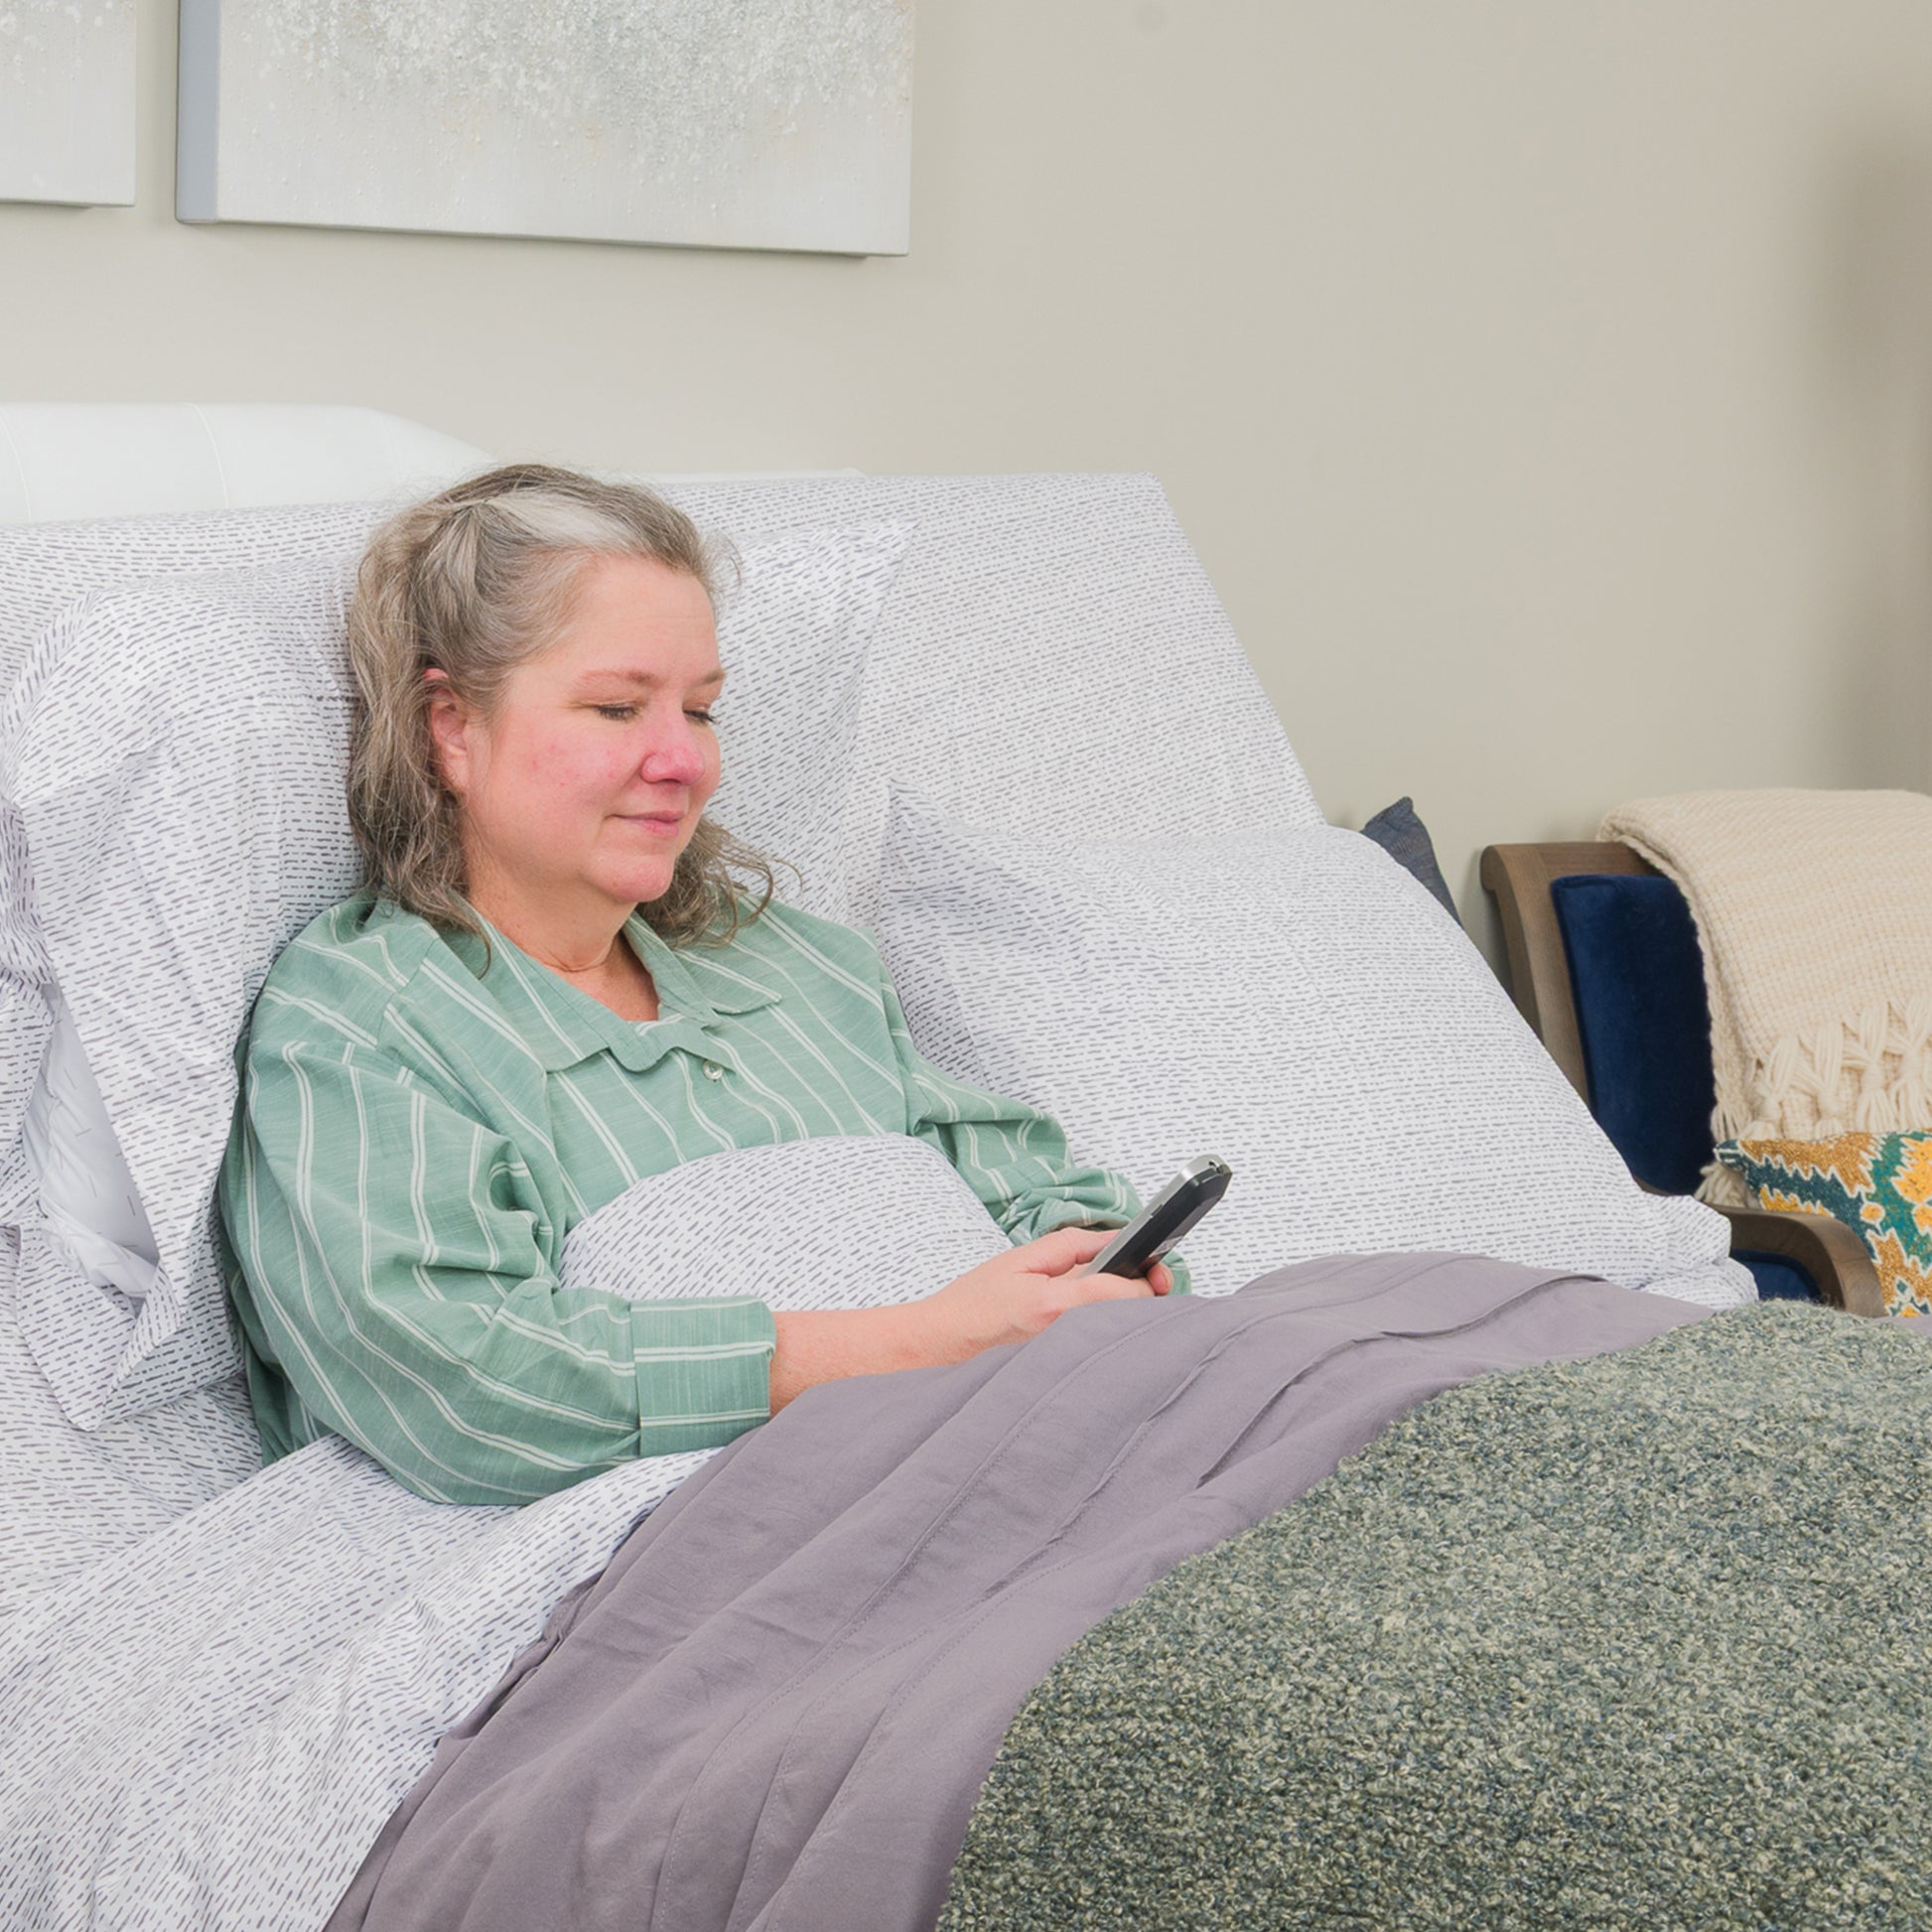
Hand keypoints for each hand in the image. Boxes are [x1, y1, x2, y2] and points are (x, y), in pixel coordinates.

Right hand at [911, 1225, 1174, 1368]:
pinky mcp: (1067, 1366)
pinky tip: (1102, 1312)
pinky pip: (1104, 1345)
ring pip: (1122, 1335)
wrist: (946, 1341)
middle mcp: (1067, 1338)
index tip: (1152, 1263)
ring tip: (1125, 1289)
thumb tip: (1115, 1239)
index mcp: (1056, 1306)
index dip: (1147, 1278)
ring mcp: (1068, 1356)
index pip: (1124, 1295)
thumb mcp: (1022, 1258)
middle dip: (1148, 1295)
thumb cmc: (976, 1302)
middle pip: (1134, 1320)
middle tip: (1149, 1274)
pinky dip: (1113, 1327)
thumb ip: (1073, 1245)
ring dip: (1132, 1311)